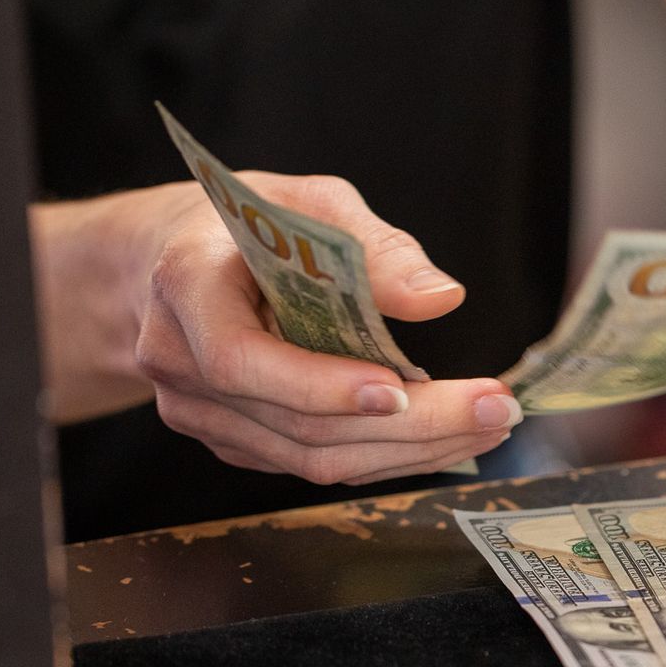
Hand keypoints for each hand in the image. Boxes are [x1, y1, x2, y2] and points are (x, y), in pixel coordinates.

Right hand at [124, 174, 520, 484]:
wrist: (169, 260)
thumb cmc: (245, 223)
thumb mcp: (310, 202)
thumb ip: (374, 246)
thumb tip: (441, 298)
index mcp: (187, 288)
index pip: (242, 362)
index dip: (320, 387)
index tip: (400, 389)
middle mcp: (181, 363)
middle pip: (300, 426)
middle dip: (411, 427)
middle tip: (497, 412)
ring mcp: (201, 413)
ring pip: (313, 459)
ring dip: (413, 451)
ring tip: (489, 426)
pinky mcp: (232, 440)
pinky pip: (312, 463)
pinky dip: (386, 455)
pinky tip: (444, 435)